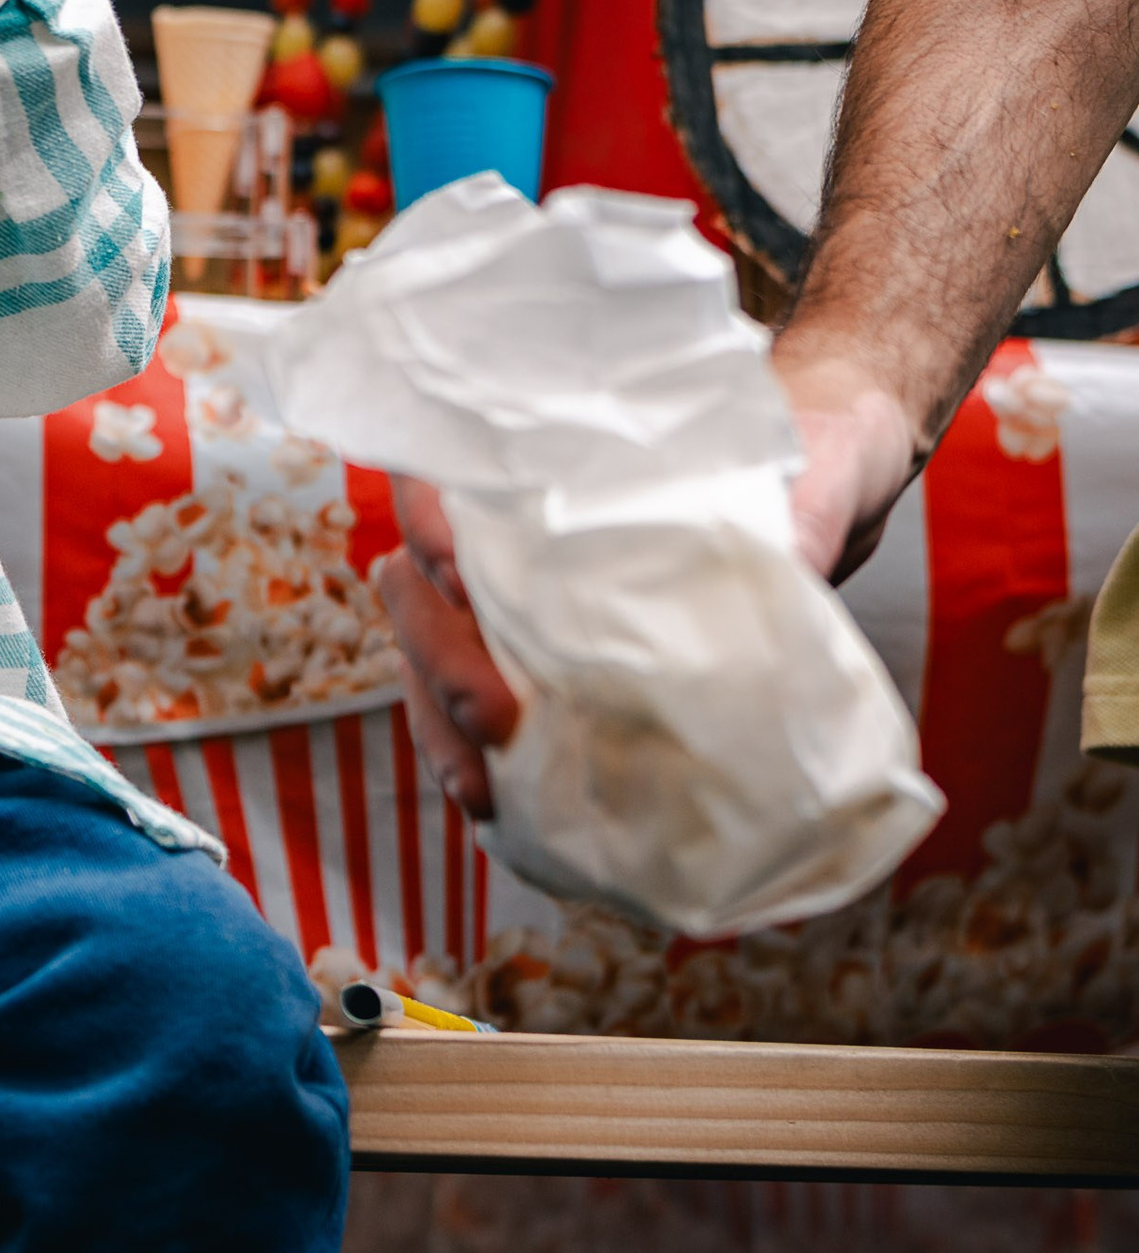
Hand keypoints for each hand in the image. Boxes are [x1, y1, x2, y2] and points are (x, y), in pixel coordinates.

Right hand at [378, 351, 924, 818]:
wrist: (830, 491)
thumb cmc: (802, 460)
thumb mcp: (809, 474)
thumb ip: (795, 515)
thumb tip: (787, 572)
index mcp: (559, 456)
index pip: (447, 472)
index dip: (427, 521)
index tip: (458, 569)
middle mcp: (520, 526)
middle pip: (422, 584)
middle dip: (440, 653)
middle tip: (494, 712)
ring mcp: (527, 600)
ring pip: (433, 654)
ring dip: (443, 720)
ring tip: (478, 783)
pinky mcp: (554, 662)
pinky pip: (479, 706)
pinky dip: (474, 752)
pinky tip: (492, 797)